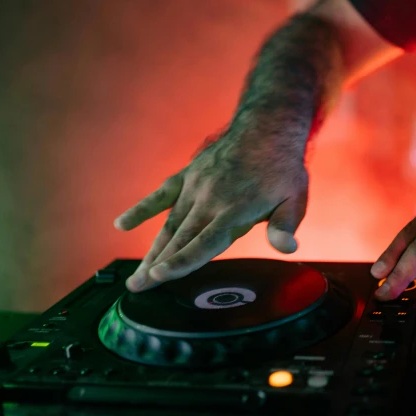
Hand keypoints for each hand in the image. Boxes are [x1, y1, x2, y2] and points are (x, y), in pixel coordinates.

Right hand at [114, 130, 307, 291]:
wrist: (266, 127)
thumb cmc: (282, 168)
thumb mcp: (294, 199)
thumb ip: (285, 226)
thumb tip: (287, 249)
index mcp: (234, 210)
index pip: (203, 243)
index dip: (181, 262)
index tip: (159, 277)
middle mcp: (209, 200)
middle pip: (179, 239)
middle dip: (156, 266)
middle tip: (136, 288)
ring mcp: (195, 187)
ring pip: (168, 224)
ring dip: (151, 250)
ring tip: (135, 275)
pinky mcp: (188, 175)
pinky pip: (161, 195)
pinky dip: (141, 210)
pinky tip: (121, 224)